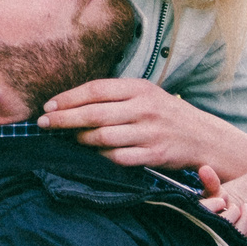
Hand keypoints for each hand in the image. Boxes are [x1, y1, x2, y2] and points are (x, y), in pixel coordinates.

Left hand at [38, 77, 246, 171]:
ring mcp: (149, 132)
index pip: (96, 89)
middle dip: (63, 119)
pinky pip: (118, 157)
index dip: (69, 98)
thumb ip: (115, 95)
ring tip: (69, 139)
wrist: (203, 137)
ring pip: (103, 137)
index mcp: (139, 88)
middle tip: (43, 124)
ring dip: (80, 139)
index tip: (48, 105)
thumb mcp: (145, 94)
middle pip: (94, 113)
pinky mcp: (154, 154)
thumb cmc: (165, 114)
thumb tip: (72, 100)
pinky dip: (100, 156)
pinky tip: (92, 154)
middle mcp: (144, 108)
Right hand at [198, 164, 246, 236]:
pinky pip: (246, 236)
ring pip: (237, 232)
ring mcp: (221, 242)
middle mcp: (207, 232)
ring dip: (245, 218)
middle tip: (233, 206)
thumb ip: (210, 181)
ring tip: (245, 208)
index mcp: (196, 219)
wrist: (228, 216)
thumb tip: (204, 168)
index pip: (203, 213)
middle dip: (233, 211)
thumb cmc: (216, 202)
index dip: (213, 204)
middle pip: (223, 224)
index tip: (221, 200)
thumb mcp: (212, 192)